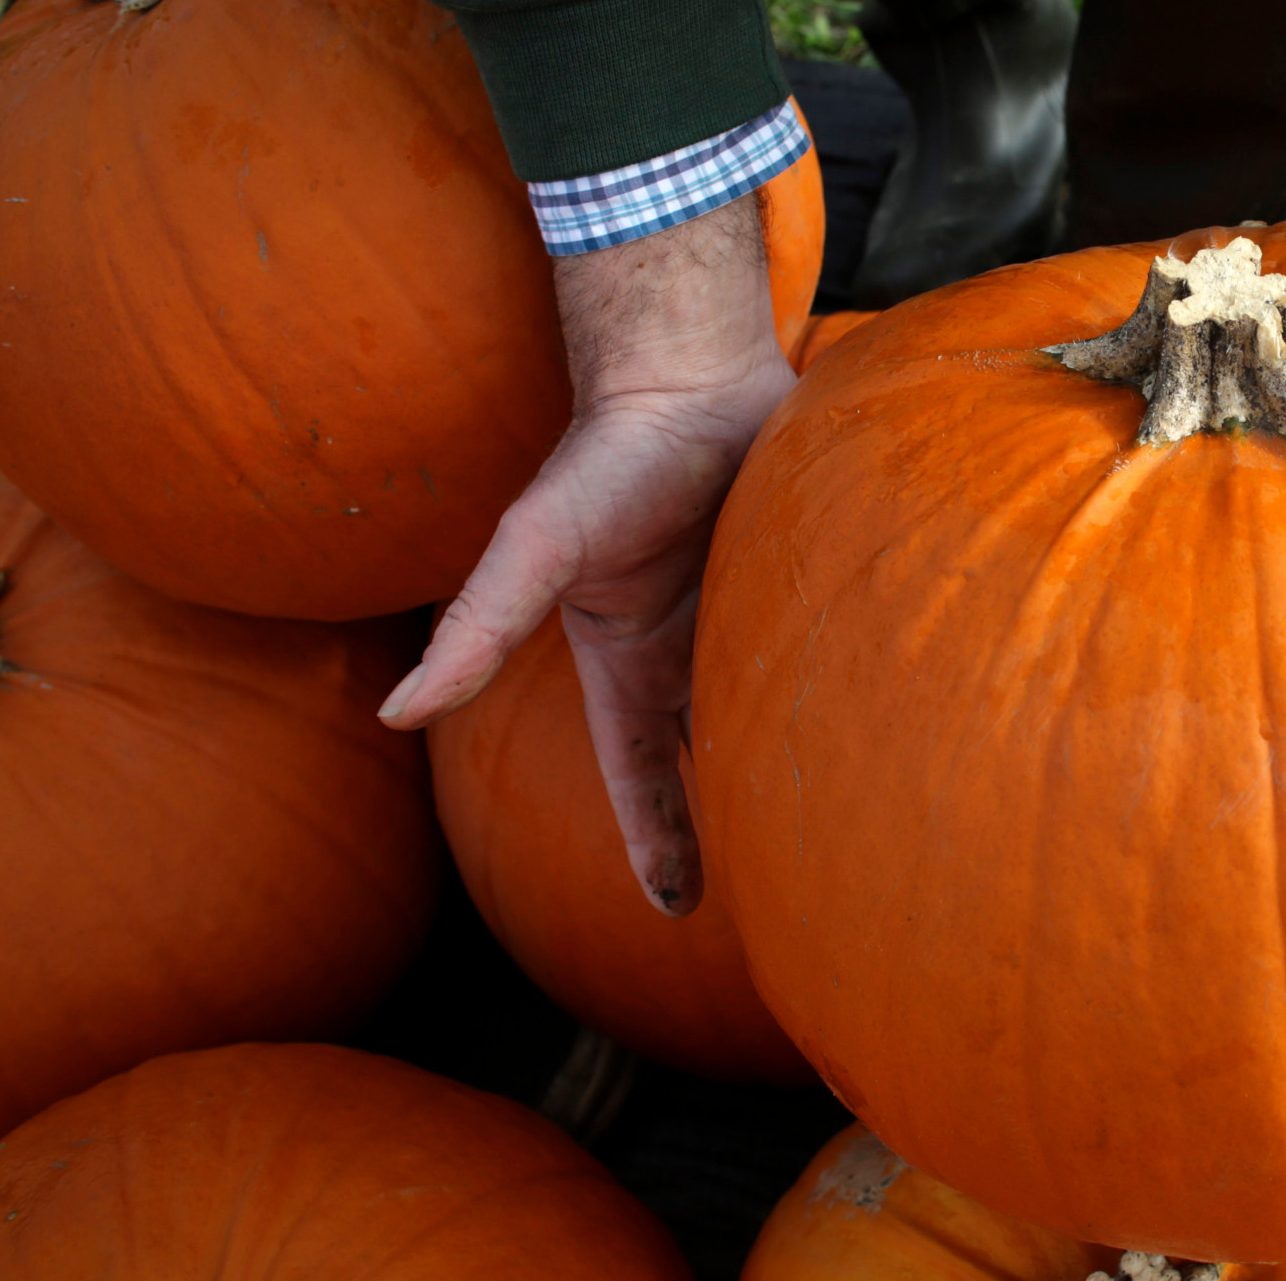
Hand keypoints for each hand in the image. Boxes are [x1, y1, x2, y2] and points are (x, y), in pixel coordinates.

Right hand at [376, 194, 791, 915]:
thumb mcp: (534, 550)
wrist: (691, 374)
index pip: (637, 776)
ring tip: (841, 831)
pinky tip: (888, 726)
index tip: (677, 910)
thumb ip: (477, 629)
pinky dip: (845, 691)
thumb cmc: (606, 458)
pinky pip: (827, 653)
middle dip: (732, 820)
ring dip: (795, 762)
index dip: (656, 840)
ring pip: (772, 712)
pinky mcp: (802, 584)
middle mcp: (687, 651)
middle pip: (711, 759)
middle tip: (785, 894)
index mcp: (625, 662)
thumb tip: (397, 711)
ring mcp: (746, 618)